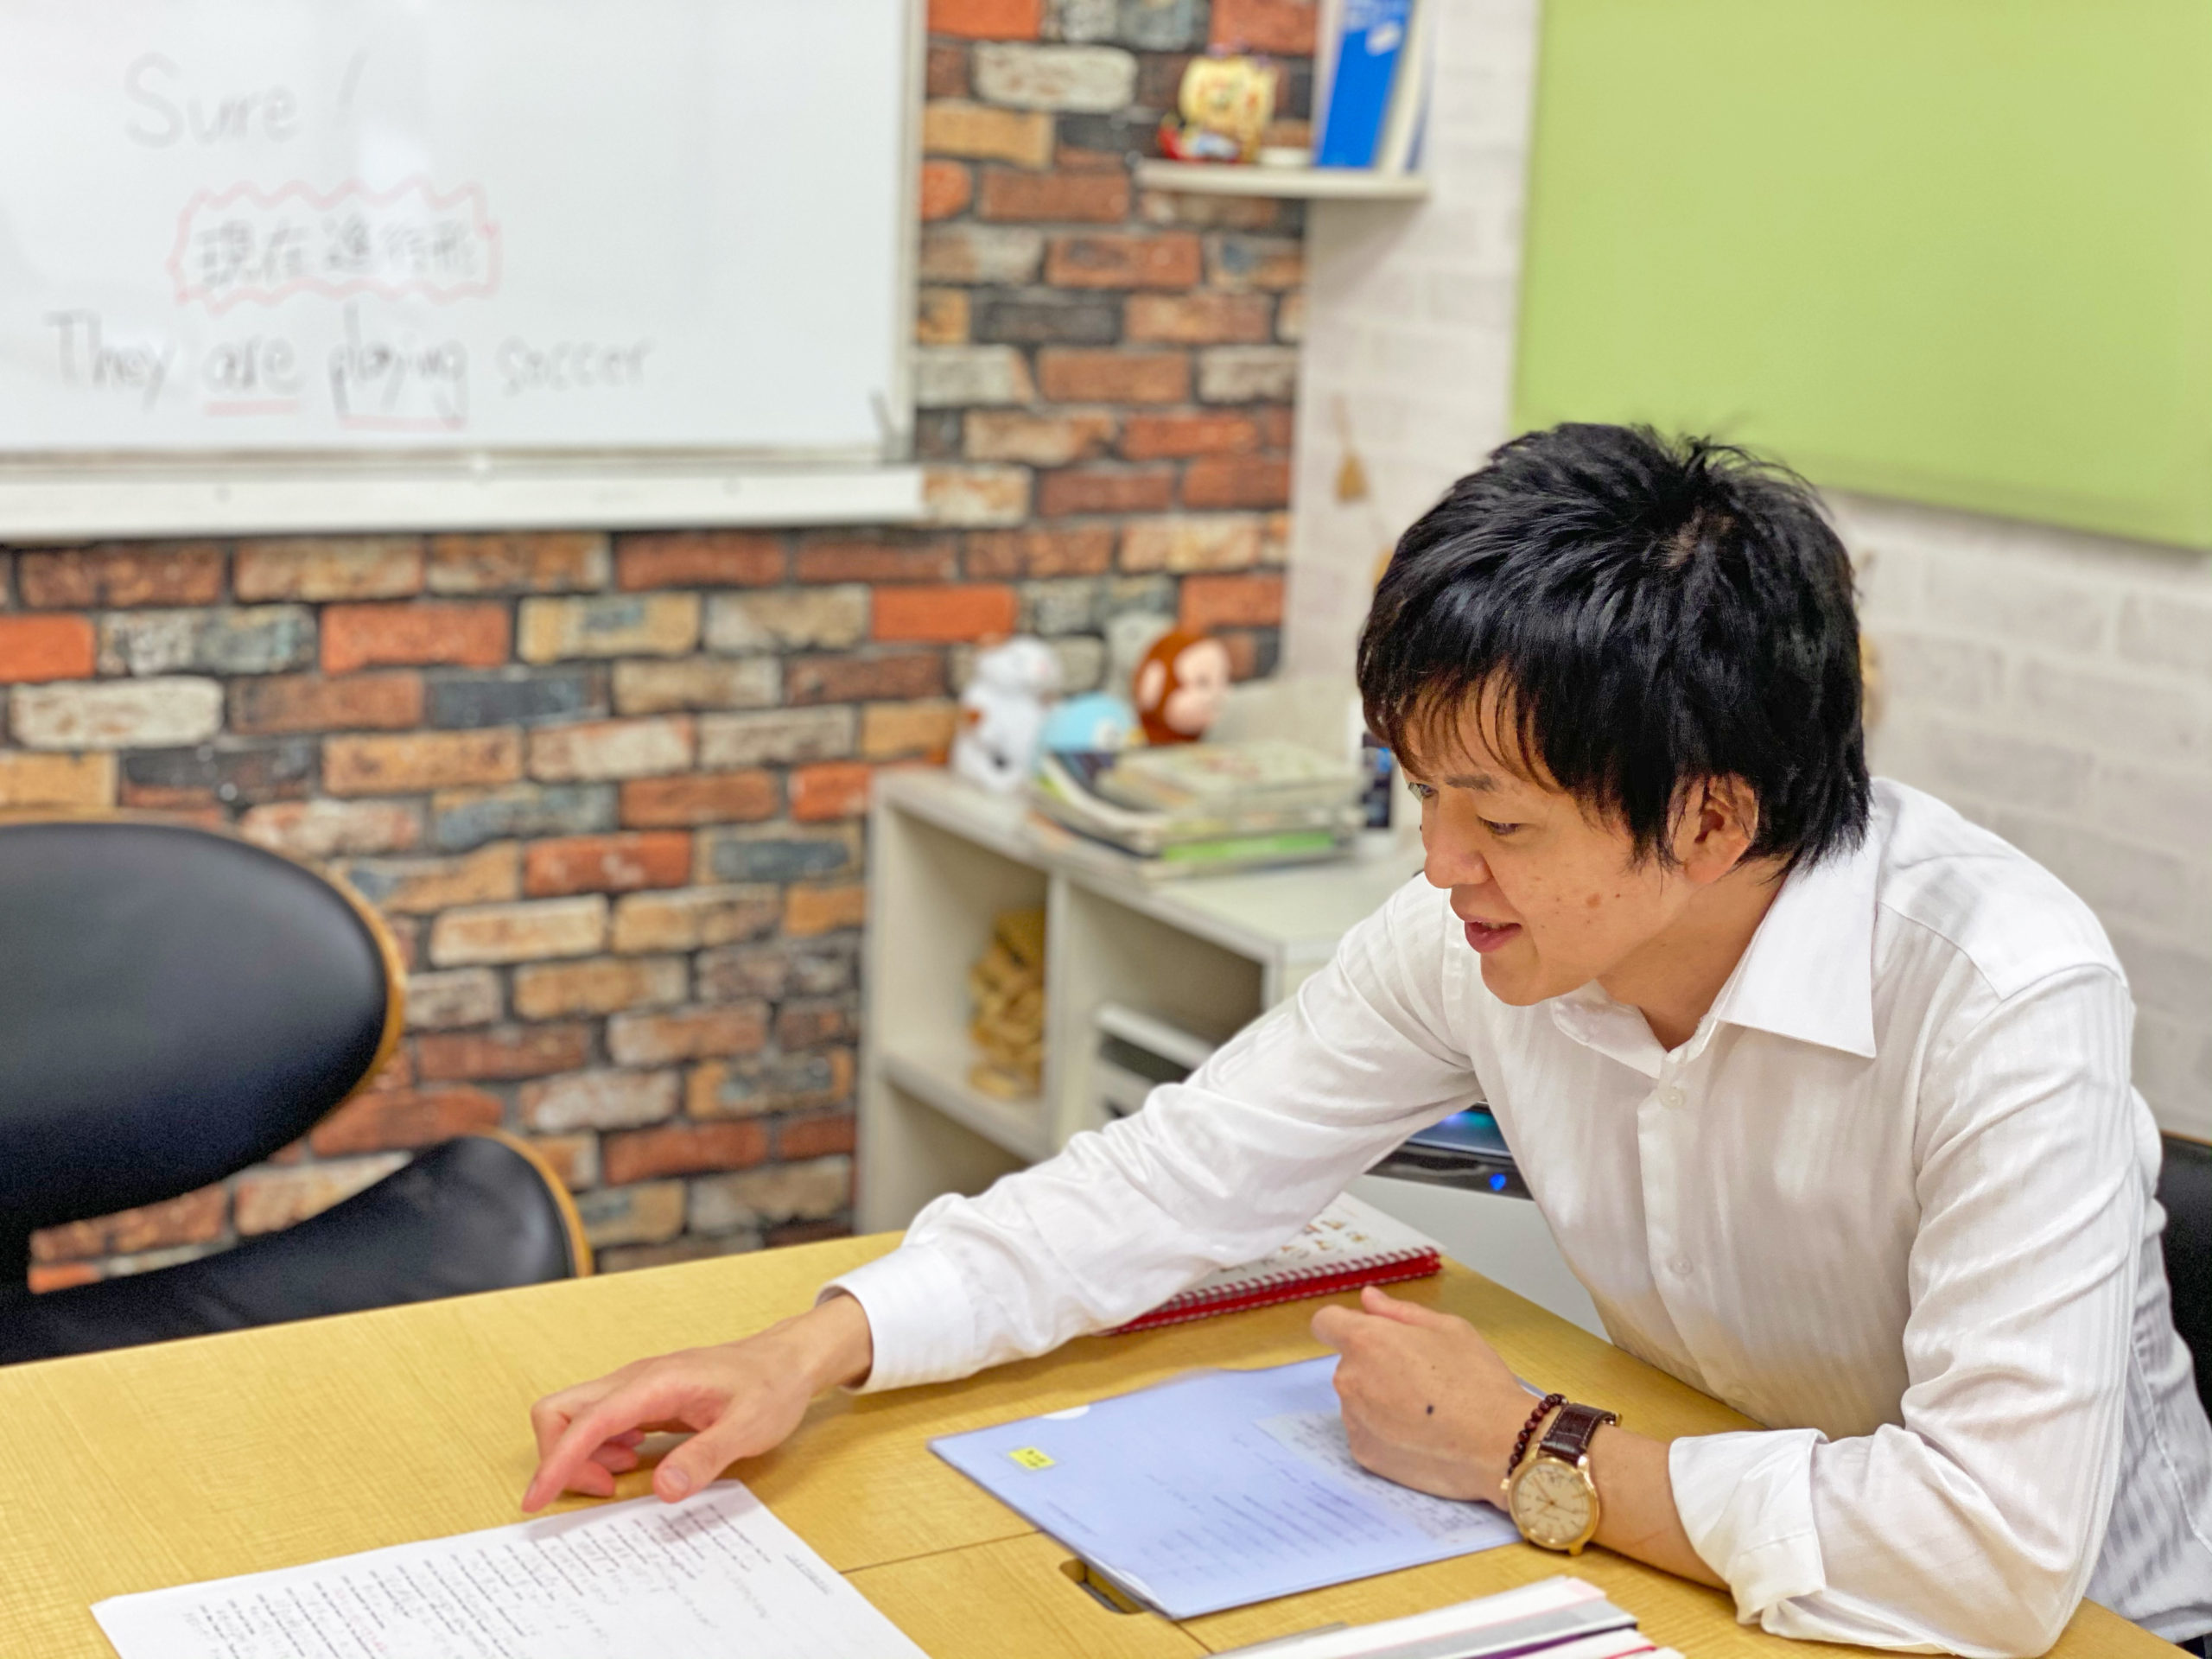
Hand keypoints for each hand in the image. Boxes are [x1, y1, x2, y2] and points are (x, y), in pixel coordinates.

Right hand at [522, 1291, 873, 1511]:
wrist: (787, 1361)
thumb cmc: (771, 1387)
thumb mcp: (749, 1428)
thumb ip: (705, 1457)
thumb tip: (662, 1489)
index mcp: (656, 1382)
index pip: (586, 1421)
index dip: (556, 1461)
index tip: (535, 1500)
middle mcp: (635, 1379)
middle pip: (560, 1410)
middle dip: (559, 1456)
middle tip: (603, 1489)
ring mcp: (635, 1387)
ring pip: (574, 1417)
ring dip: (579, 1455)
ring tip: (620, 1479)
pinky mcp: (641, 1399)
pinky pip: (596, 1423)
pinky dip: (596, 1449)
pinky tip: (631, 1461)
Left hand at [1311, 1285, 1528, 1501]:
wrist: (1496, 1446)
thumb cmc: (1477, 1379)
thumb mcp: (1449, 1328)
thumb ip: (1400, 1311)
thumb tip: (1367, 1299)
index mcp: (1365, 1341)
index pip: (1326, 1322)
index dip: (1345, 1325)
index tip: (1369, 1335)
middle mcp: (1349, 1380)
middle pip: (1349, 1363)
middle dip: (1375, 1364)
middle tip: (1420, 1376)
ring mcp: (1353, 1421)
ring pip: (1358, 1399)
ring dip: (1378, 1399)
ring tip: (1424, 1410)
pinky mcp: (1364, 1454)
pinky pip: (1366, 1432)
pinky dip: (1384, 1431)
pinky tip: (1420, 1435)